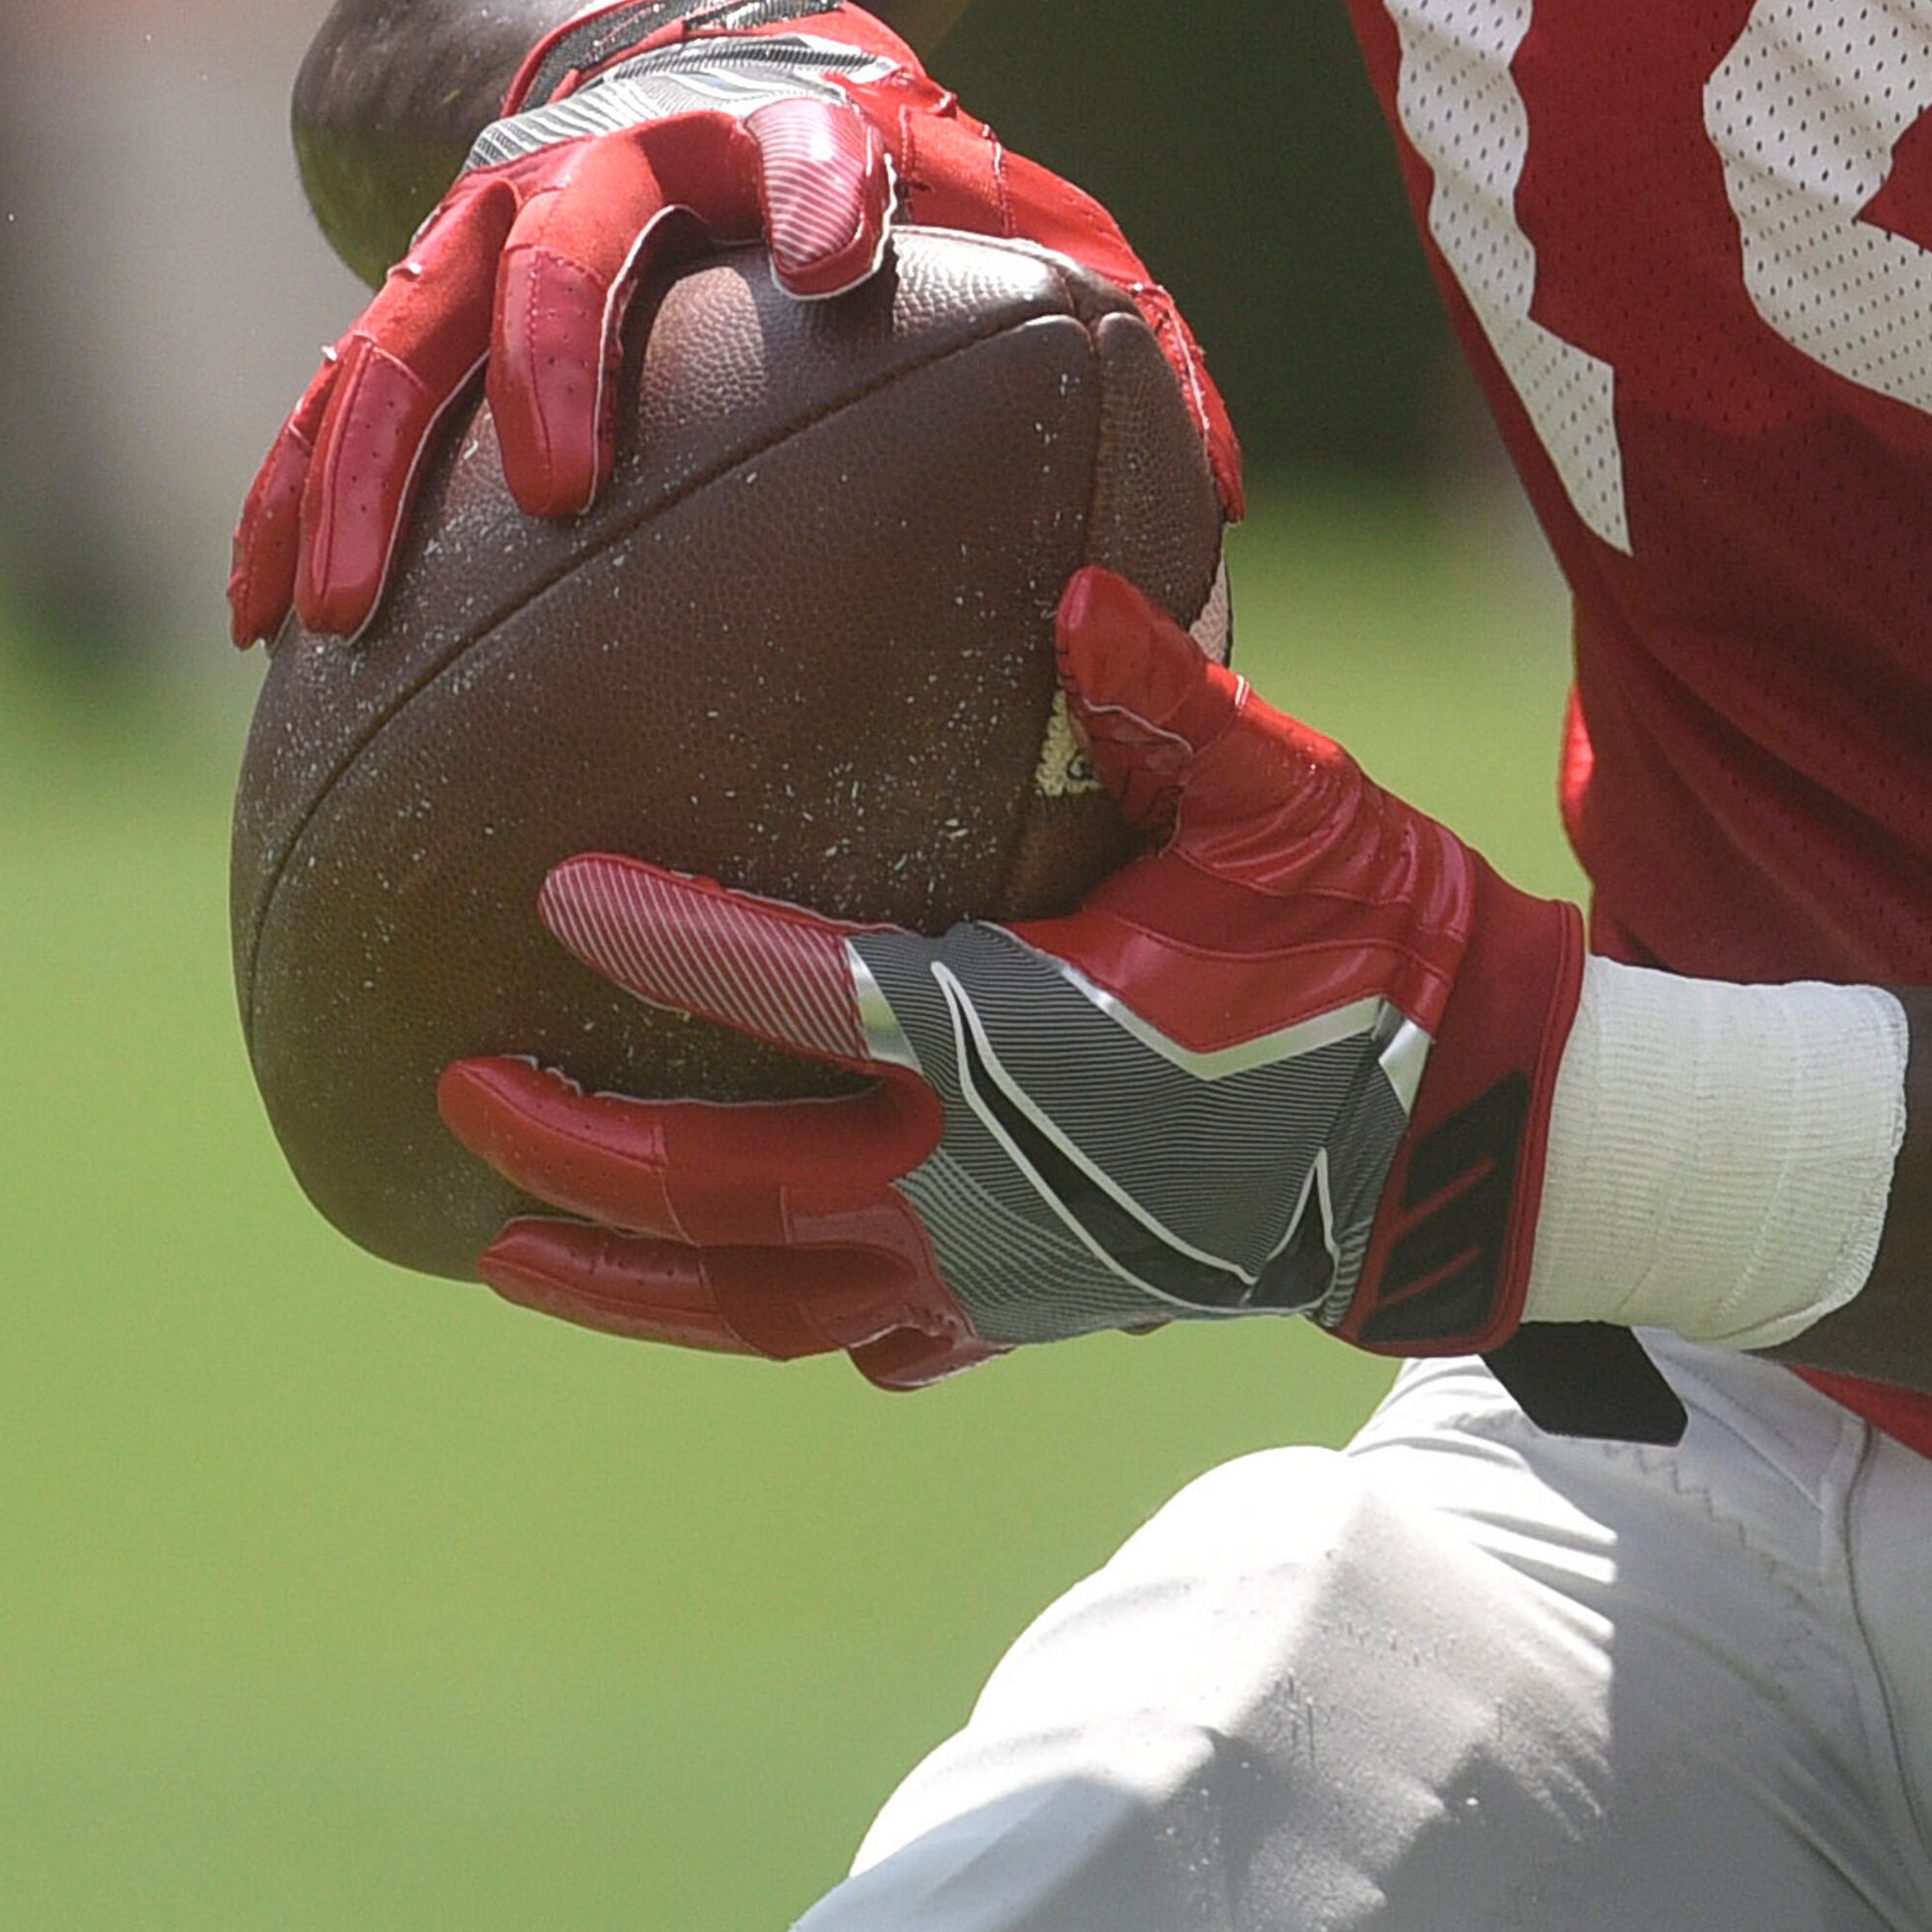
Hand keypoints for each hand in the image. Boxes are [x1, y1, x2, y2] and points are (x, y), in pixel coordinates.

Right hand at [233, 0, 1234, 643]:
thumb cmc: (842, 138)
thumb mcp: (966, 174)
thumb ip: (1093, 296)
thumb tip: (1226, 488)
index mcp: (777, 124)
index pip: (805, 136)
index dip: (821, 176)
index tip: (832, 243)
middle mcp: (618, 159)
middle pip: (569, 235)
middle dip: (557, 342)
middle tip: (549, 473)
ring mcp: (494, 216)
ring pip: (411, 327)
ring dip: (372, 460)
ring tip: (346, 609)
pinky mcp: (410, 274)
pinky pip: (334, 395)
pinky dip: (291, 495)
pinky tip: (260, 618)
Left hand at [439, 569, 1584, 1387]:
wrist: (1469, 1133)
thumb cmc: (1372, 941)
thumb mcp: (1285, 798)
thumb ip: (1168, 701)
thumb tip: (1069, 591)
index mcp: (1020, 1039)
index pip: (801, 992)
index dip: (673, 945)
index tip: (559, 897)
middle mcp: (978, 1177)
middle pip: (728, 1181)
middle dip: (580, 1141)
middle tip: (462, 1088)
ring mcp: (993, 1271)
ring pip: (759, 1301)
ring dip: (624, 1277)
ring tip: (505, 1246)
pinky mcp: (1025, 1318)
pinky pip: (851, 1340)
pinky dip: (760, 1328)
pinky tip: (709, 1305)